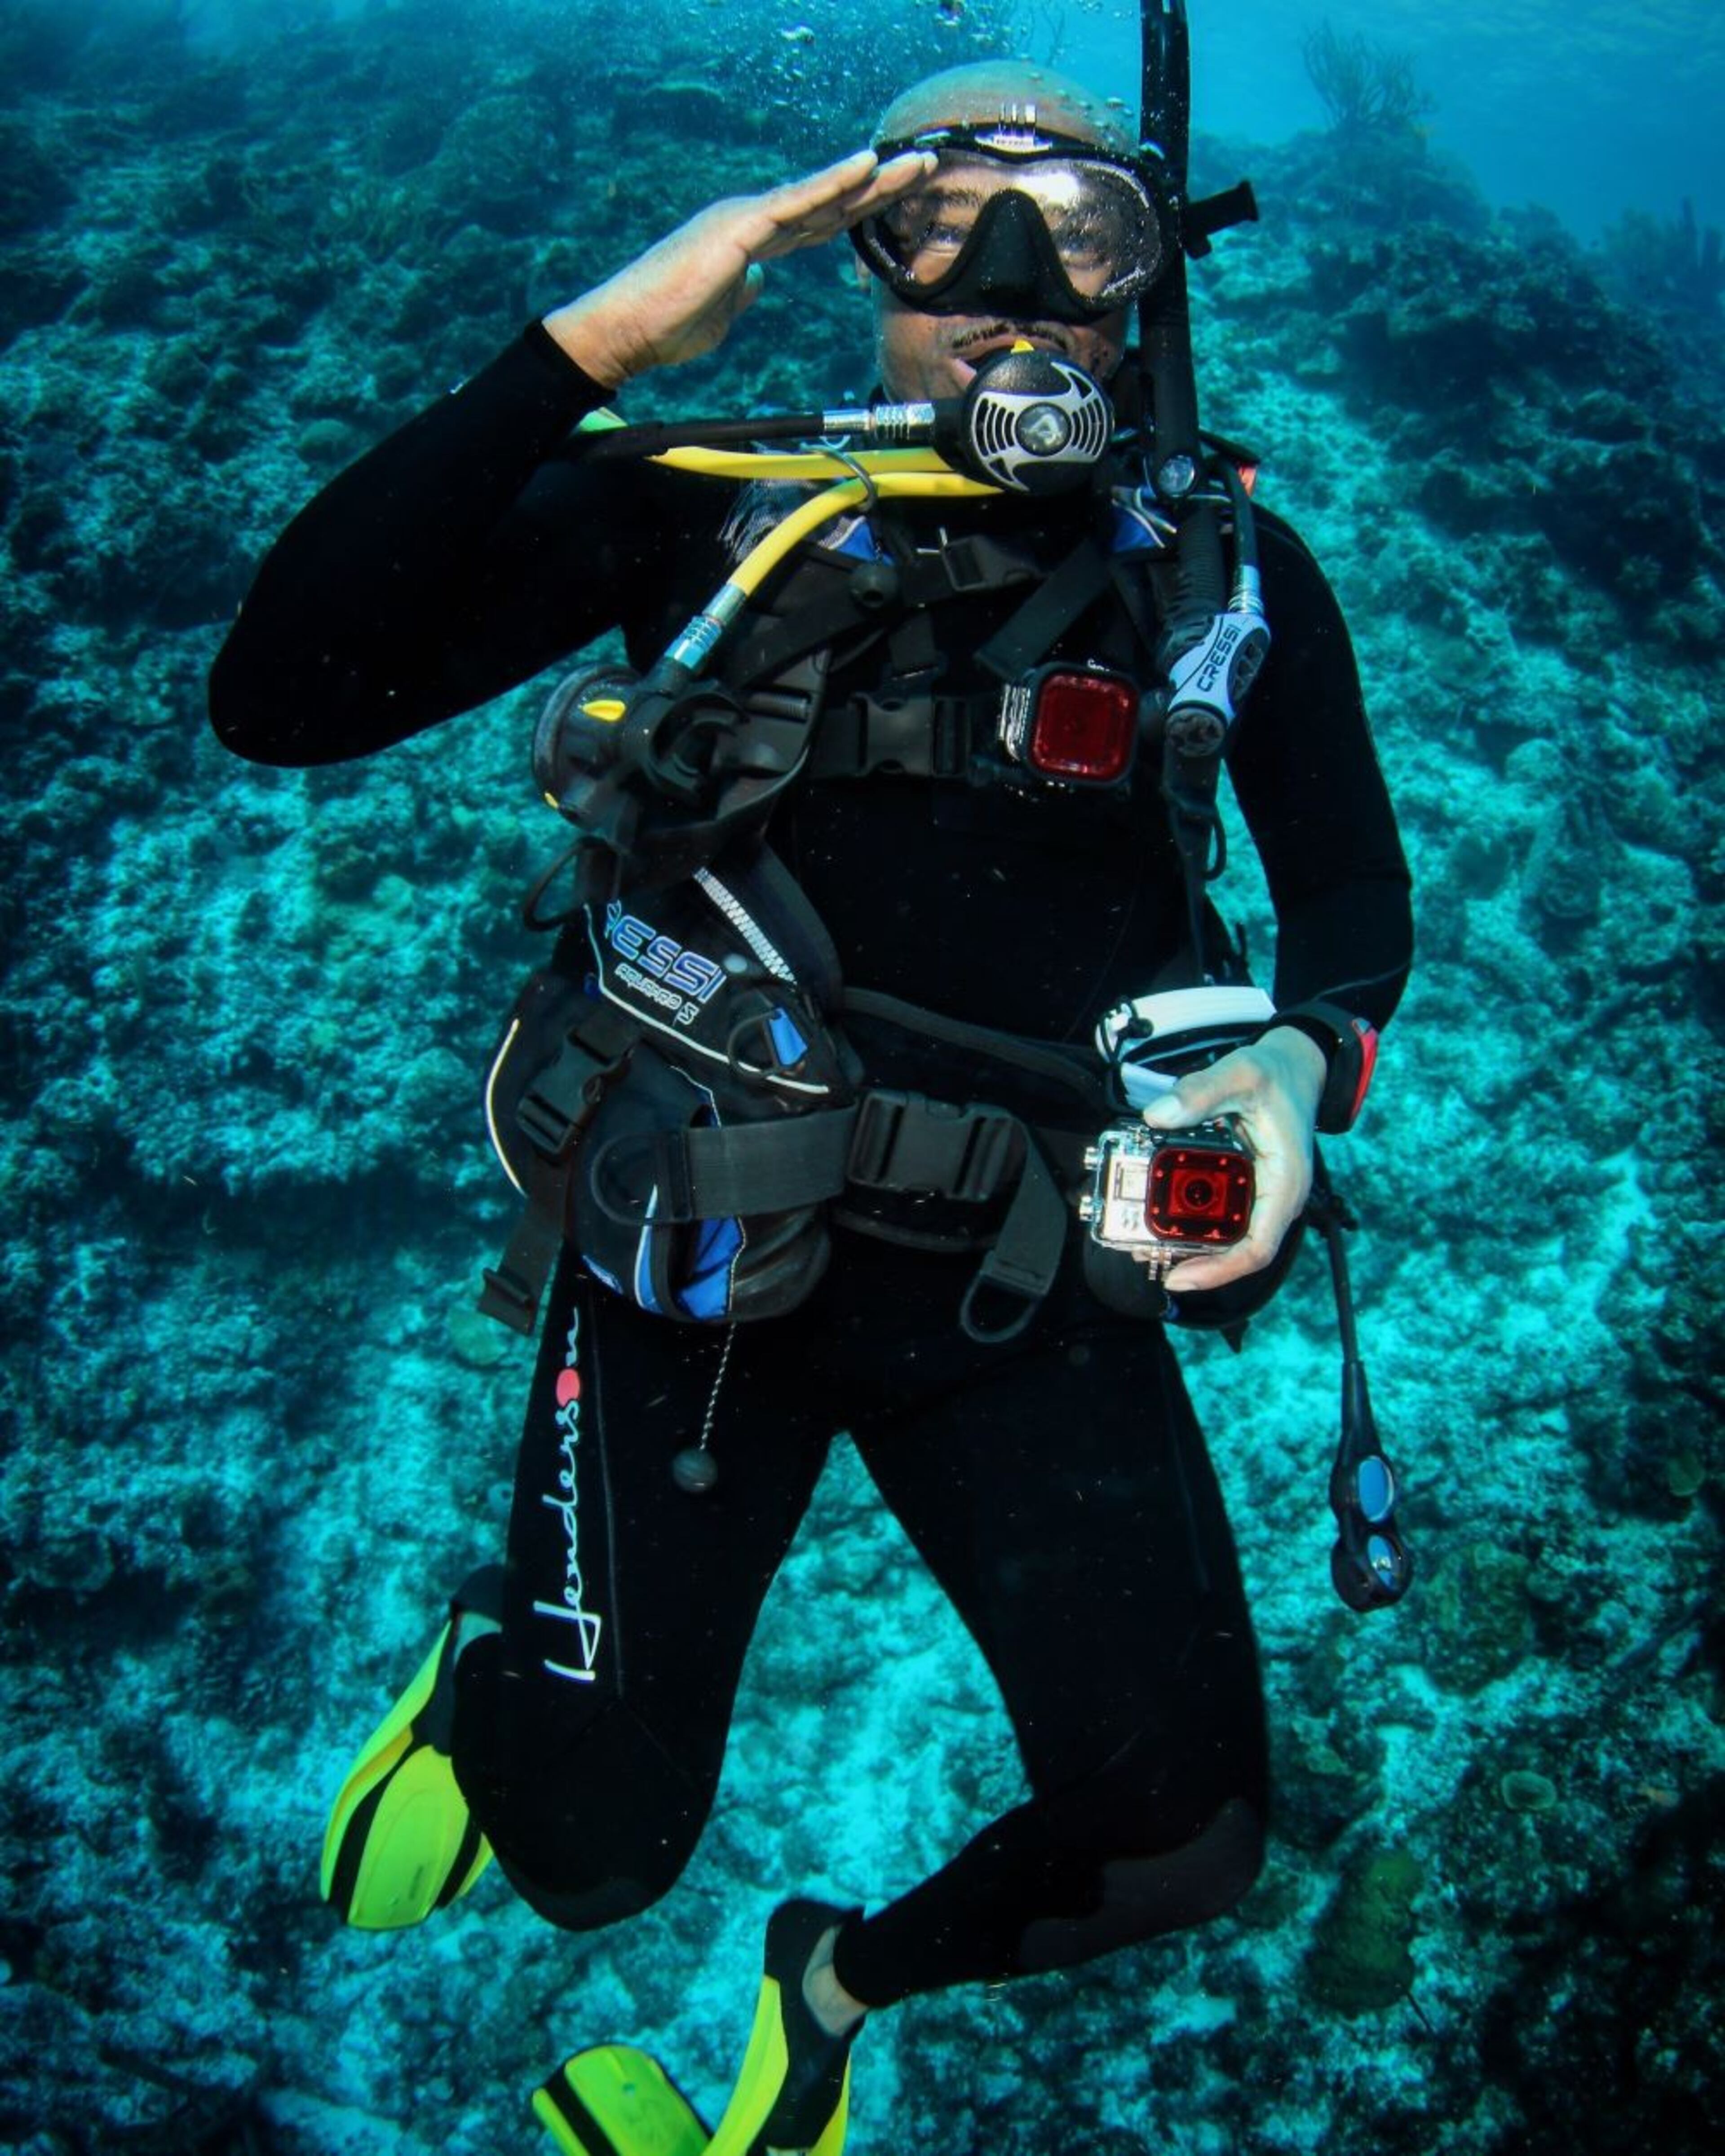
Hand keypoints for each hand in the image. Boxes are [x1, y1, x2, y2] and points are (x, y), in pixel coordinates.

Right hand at [543, 147, 935, 387]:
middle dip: (880, 185)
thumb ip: (744, 293)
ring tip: (914, 163)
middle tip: (924, 167)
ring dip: (871, 178)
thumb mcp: (723, 314)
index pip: (819, 221)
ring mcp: (747, 218)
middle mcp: (754, 219)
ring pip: (821, 194)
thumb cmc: (668, 326)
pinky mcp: (738, 227)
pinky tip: (864, 167)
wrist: (629, 331)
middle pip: (830, 201)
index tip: (896, 196)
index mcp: (754, 239)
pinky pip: (795, 202)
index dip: (860, 207)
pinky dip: (831, 183)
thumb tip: (761, 282)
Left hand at [1137, 1028, 1326, 1293]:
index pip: (1258, 1249)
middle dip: (1194, 1262)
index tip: (1180, 1277)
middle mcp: (1276, 1199)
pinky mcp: (1249, 1187)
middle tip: (1146, 1256)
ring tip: (1145, 1243)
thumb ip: (1200, 1092)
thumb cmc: (1277, 1074)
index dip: (1219, 1271)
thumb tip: (1157, 1116)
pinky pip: (1222, 1216)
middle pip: (1237, 1251)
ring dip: (1189, 1245)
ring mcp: (1264, 1196)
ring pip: (1228, 1238)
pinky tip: (1162, 1217)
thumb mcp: (1240, 1074)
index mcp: (1284, 1183)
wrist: (1295, 1067)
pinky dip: (1192, 1221)